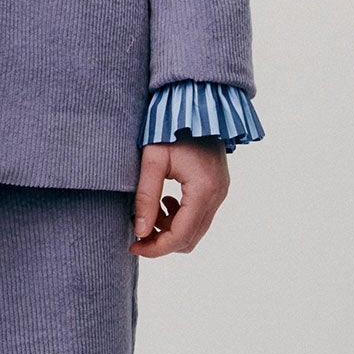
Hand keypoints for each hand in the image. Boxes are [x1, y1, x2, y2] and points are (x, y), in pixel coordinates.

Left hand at [131, 139, 229, 258]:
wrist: (196, 106)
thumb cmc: (171, 128)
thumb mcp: (152, 159)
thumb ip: (146, 197)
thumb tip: (140, 231)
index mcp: (203, 190)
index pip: (181, 236)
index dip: (155, 248)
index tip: (133, 245)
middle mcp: (217, 196)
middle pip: (190, 239)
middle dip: (162, 242)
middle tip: (137, 232)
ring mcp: (220, 193)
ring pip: (195, 230)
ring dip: (170, 229)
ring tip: (149, 210)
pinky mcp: (217, 189)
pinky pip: (199, 217)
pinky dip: (179, 218)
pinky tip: (164, 200)